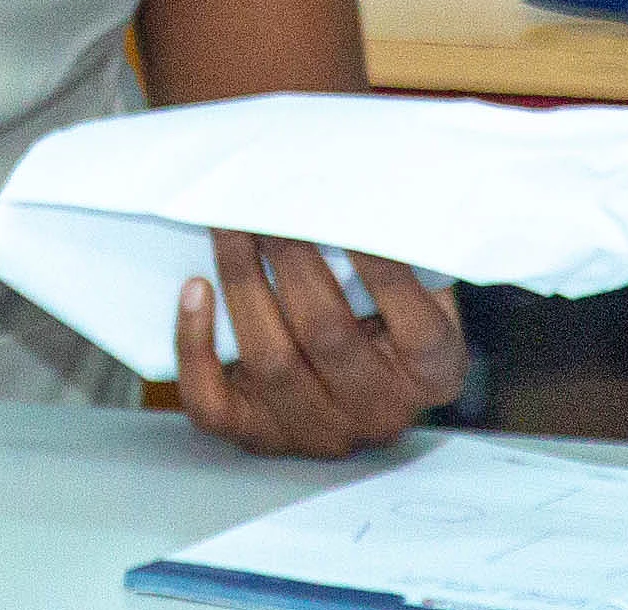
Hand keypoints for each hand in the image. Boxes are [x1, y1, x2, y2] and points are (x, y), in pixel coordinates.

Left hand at [174, 232, 465, 457]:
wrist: (357, 377)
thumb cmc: (388, 312)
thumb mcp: (424, 288)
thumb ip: (409, 255)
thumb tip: (370, 193)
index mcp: (432, 375)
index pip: (418, 331)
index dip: (383, 269)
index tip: (345, 208)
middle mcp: (377, 412)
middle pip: (328, 335)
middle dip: (291, 259)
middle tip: (267, 205)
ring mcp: (315, 432)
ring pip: (269, 361)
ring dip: (242, 282)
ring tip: (229, 227)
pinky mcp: (256, 436)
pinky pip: (213, 401)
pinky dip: (195, 344)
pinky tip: (194, 289)